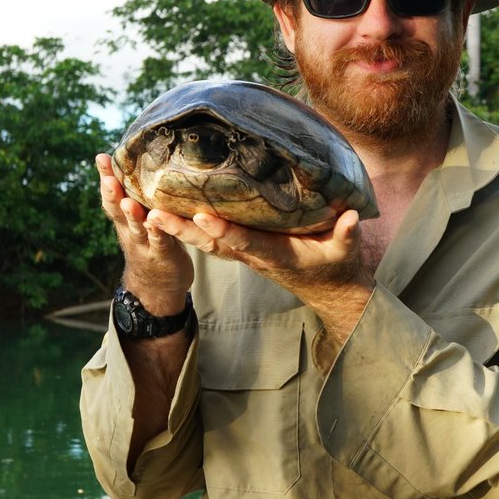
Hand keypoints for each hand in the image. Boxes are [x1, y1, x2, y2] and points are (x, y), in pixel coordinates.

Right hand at [95, 153, 192, 314]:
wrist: (156, 287)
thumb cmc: (152, 244)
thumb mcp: (142, 220)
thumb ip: (140, 198)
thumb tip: (141, 163)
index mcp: (126, 218)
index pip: (113, 195)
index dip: (106, 178)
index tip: (102, 158)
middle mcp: (131, 229)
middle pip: (118, 210)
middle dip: (112, 193)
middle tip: (107, 176)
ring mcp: (145, 243)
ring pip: (137, 227)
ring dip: (132, 215)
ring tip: (128, 202)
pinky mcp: (163, 255)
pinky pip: (159, 243)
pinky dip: (157, 233)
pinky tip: (155, 223)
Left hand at [144, 207, 374, 331]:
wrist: (329, 289)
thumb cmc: (337, 266)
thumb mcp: (346, 251)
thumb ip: (346, 234)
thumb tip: (351, 216)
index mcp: (275, 254)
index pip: (244, 241)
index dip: (224, 230)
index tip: (202, 215)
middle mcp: (253, 254)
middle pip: (211, 243)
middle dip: (182, 230)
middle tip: (153, 215)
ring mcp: (245, 252)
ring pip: (205, 241)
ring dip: (177, 228)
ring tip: (146, 210)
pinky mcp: (242, 247)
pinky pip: (210, 238)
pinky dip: (187, 226)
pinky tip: (167, 209)